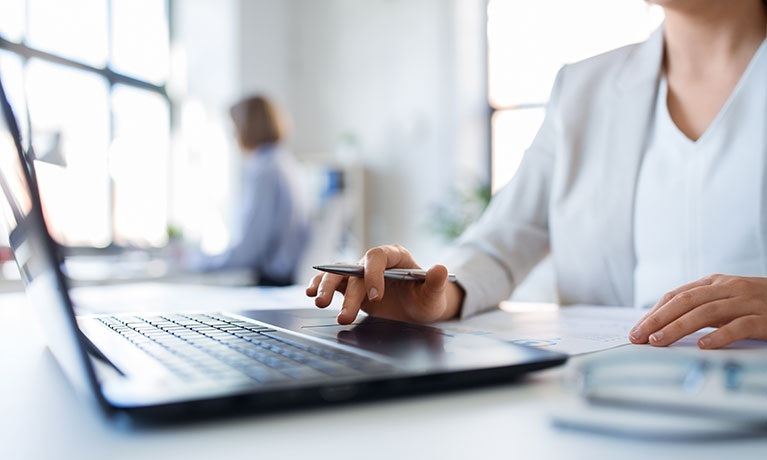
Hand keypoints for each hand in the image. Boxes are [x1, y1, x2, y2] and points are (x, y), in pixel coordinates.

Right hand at [305, 244, 463, 324]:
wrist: (418, 310)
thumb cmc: (426, 299)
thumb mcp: (434, 294)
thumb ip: (435, 282)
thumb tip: (440, 268)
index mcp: (395, 256)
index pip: (378, 257)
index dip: (373, 274)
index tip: (375, 296)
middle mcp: (375, 262)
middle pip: (355, 269)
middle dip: (349, 293)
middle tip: (345, 315)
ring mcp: (360, 274)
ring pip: (338, 273)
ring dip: (327, 287)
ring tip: (319, 303)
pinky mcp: (351, 286)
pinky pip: (332, 282)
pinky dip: (320, 286)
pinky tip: (311, 294)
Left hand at [629, 274, 766, 348]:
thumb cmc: (758, 305)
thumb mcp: (726, 302)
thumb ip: (700, 309)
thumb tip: (662, 326)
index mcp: (714, 283)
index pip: (676, 295)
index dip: (653, 312)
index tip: (636, 330)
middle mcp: (728, 288)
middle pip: (685, 301)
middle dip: (657, 320)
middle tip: (639, 337)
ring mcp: (747, 301)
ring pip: (706, 312)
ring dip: (678, 327)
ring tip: (659, 341)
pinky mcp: (765, 318)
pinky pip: (739, 326)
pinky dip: (720, 336)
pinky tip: (703, 346)